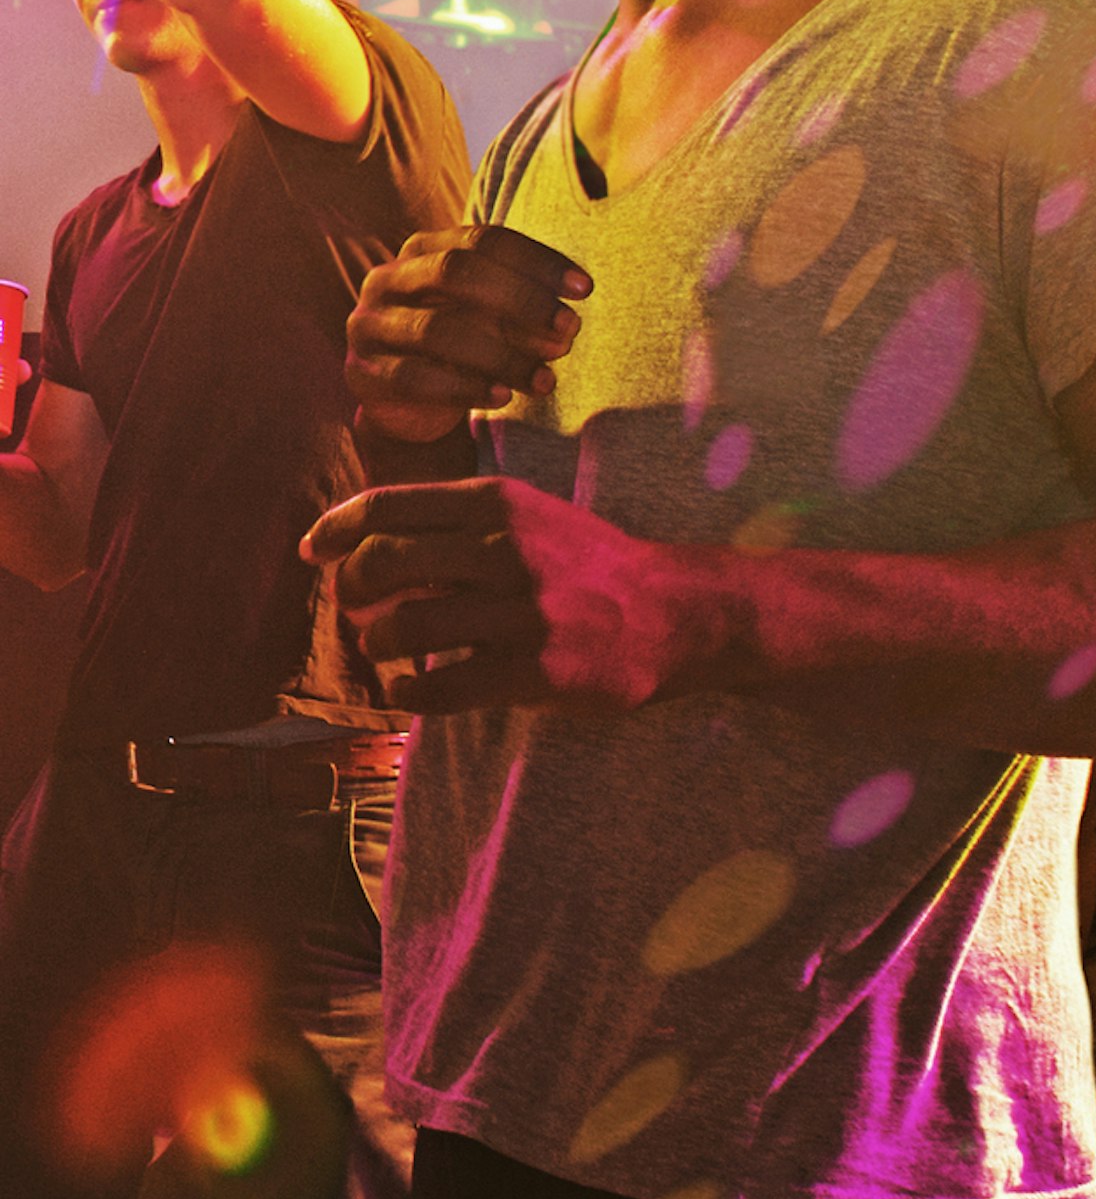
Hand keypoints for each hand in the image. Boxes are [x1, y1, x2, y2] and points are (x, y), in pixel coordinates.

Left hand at [303, 475, 723, 716]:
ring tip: (388, 651)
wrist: (677, 613)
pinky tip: (410, 691)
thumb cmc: (592, 567)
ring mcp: (523, 612)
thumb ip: (460, 523)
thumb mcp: (534, 518)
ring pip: (403, 628)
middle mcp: (508, 550)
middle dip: (352, 591)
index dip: (335, 530)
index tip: (315, 553)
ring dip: (378, 645)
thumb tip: (365, 542)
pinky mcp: (535, 669)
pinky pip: (439, 687)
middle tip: (358, 609)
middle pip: (383, 564)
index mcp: (501, 505)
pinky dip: (408, 693)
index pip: (388, 506)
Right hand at [345, 225, 589, 446]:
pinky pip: (415, 378)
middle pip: (457, 273)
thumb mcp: (494, 317)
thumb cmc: (462, 342)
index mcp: (423, 250)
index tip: (584, 288)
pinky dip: (466, 388)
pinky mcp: (363, 372)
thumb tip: (565, 330)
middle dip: (522, 300)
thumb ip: (526, 312)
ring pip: (439, 330)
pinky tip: (503, 396)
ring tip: (547, 378)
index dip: (537, 260)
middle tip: (570, 330)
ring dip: (504, 356)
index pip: (483, 240)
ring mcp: (369, 325)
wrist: (407, 400)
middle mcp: (388, 279)